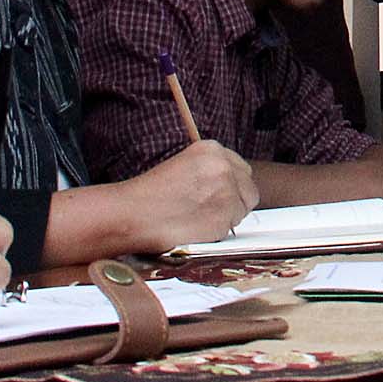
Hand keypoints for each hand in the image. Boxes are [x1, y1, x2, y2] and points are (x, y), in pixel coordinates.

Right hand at [112, 139, 258, 253]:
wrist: (134, 214)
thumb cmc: (149, 194)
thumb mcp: (182, 165)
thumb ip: (209, 169)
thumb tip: (229, 183)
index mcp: (212, 150)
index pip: (241, 168)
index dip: (232, 184)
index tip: (219, 194)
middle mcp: (224, 168)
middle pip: (248, 188)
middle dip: (236, 200)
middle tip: (211, 209)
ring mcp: (227, 193)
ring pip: (242, 210)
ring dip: (227, 217)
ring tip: (199, 218)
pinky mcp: (224, 218)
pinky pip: (231, 228)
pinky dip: (218, 231)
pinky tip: (197, 227)